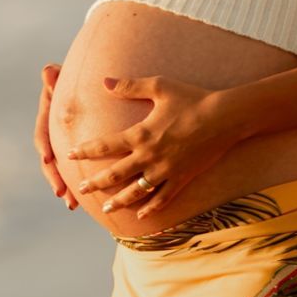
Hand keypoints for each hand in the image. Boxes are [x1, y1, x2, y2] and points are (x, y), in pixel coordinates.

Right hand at [34, 63, 77, 209]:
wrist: (100, 87)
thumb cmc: (84, 76)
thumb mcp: (70, 75)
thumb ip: (58, 76)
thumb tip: (48, 71)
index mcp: (49, 116)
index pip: (43, 133)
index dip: (44, 147)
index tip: (49, 159)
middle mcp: (54, 133)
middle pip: (50, 159)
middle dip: (54, 176)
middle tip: (60, 192)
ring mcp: (65, 144)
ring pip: (63, 169)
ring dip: (65, 187)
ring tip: (71, 204)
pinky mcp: (79, 152)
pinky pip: (77, 171)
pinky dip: (79, 185)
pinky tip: (86, 204)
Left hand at [63, 73, 239, 218]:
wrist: (225, 117)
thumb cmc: (192, 98)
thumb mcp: (159, 86)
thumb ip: (130, 86)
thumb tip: (105, 81)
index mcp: (141, 134)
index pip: (106, 145)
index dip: (86, 150)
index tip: (70, 154)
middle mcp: (150, 156)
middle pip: (116, 174)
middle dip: (96, 182)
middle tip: (80, 189)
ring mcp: (166, 170)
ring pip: (137, 191)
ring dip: (119, 201)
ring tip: (106, 209)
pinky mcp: (182, 178)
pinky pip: (163, 198)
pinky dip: (151, 208)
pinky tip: (141, 215)